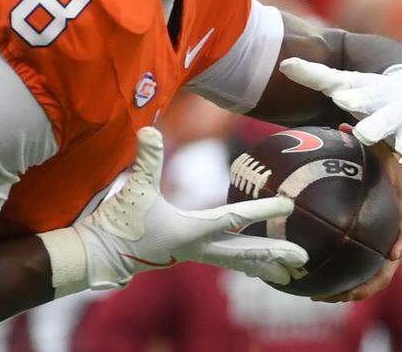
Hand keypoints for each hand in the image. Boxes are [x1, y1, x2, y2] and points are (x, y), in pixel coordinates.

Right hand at [75, 127, 307, 288]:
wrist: (98, 253)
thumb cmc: (117, 222)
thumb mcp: (133, 188)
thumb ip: (145, 159)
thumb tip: (148, 130)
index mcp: (189, 231)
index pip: (233, 219)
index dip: (262, 210)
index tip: (290, 205)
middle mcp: (196, 248)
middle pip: (244, 253)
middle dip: (274, 254)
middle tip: (303, 256)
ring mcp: (193, 254)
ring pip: (237, 261)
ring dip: (264, 264)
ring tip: (292, 272)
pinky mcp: (188, 254)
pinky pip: (226, 260)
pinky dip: (246, 262)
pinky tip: (260, 265)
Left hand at [279, 58, 401, 204]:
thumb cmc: (374, 93)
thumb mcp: (349, 82)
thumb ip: (317, 76)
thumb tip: (285, 64)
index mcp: (377, 92)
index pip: (363, 93)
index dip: (353, 96)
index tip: (338, 96)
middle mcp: (397, 110)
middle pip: (386, 118)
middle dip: (377, 124)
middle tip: (363, 132)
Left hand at [314, 132, 401, 302]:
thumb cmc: (397, 168)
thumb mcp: (387, 152)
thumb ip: (370, 142)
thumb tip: (343, 125)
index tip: (394, 253)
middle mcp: (397, 237)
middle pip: (386, 269)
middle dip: (364, 285)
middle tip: (338, 295)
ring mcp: (387, 248)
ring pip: (373, 278)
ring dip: (349, 291)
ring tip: (319, 296)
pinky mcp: (375, 251)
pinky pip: (360, 270)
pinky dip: (341, 280)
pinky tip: (314, 284)